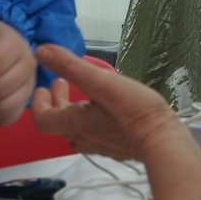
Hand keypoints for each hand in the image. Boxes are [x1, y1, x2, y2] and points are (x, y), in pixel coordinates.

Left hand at [32, 43, 180, 160]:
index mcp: (75, 123)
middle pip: (59, 123)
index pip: (42, 119)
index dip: (38, 103)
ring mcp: (100, 145)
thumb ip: (70, 66)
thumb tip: (43, 51)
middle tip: (61, 84)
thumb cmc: (134, 113)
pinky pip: (95, 135)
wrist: (162, 141)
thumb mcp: (100, 82)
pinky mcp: (116, 148)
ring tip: (83, 95)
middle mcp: (83, 137)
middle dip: (56, 101)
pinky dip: (90, 120)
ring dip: (73, 111)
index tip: (42, 88)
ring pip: (77, 130)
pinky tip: (105, 111)